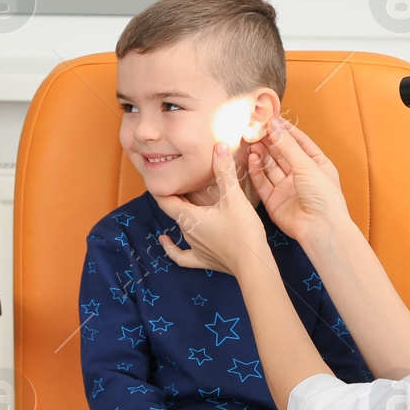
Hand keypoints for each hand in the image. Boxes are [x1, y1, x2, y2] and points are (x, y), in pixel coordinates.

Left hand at [153, 141, 272, 276]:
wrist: (253, 264)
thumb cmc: (243, 231)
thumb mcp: (234, 197)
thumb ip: (224, 171)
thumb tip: (217, 146)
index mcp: (189, 217)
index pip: (165, 199)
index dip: (159, 187)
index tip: (156, 176)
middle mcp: (187, 232)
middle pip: (174, 211)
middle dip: (174, 196)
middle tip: (176, 181)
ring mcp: (194, 248)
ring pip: (180, 227)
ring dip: (180, 214)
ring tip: (181, 201)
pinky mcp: (204, 260)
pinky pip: (182, 256)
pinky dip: (172, 248)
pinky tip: (166, 241)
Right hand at [247, 118, 348, 244]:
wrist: (320, 228)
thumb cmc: (323, 197)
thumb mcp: (307, 165)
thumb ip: (287, 145)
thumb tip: (274, 125)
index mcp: (317, 165)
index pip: (300, 142)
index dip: (286, 130)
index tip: (271, 119)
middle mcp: (301, 176)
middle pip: (282, 154)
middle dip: (269, 141)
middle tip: (256, 129)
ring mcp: (287, 188)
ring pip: (271, 166)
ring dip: (262, 154)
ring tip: (252, 142)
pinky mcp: (274, 201)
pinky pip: (263, 182)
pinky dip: (256, 170)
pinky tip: (252, 158)